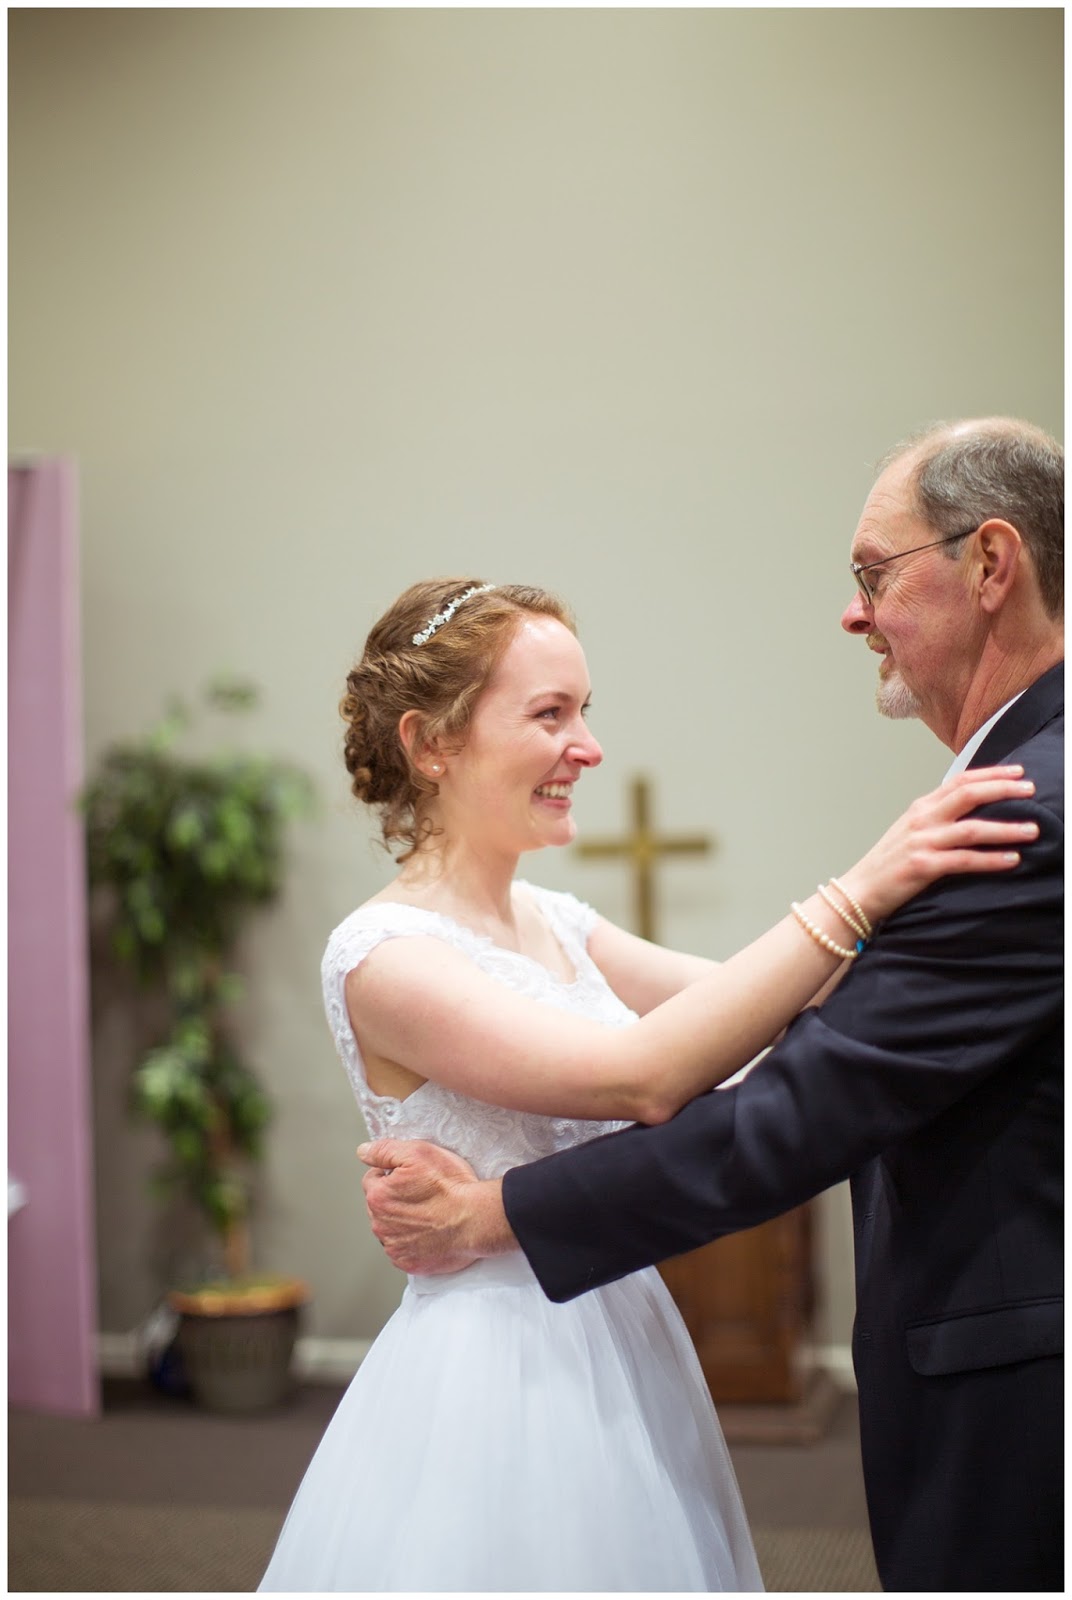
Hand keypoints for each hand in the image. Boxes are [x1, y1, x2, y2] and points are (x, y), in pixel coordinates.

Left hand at [358, 1138, 503, 1274]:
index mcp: (378, 1197)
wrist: (476, 1219)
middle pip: (379, 1206)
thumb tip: (363, 1151)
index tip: (411, 1176)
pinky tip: (429, 1233)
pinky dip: (412, 1242)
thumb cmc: (450, 1186)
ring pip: (390, 1229)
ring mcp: (395, 1247)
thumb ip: (384, 1150)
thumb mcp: (417, 1153)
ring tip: (428, 1213)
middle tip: (422, 1193)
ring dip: (401, 1222)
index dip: (391, 1174)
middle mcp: (380, 1225)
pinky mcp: (409, 1263)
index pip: (372, 1179)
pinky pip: (403, 1250)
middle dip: (394, 1198)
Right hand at [843, 764, 1038, 923]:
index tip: (1018, 773)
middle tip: (1031, 790)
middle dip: (1003, 790)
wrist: (859, 891)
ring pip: (971, 829)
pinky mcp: (922, 866)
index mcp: (921, 808)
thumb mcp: (912, 832)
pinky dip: (991, 859)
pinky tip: (1011, 860)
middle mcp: (922, 819)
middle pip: (968, 795)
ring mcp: (921, 842)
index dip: (991, 774)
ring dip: (1005, 829)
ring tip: (1032, 830)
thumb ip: (939, 818)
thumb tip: (973, 811)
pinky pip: (964, 860)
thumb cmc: (889, 864)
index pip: (960, 781)